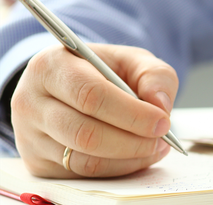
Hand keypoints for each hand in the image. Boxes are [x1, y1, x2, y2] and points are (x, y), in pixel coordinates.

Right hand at [10, 44, 178, 177]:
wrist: (70, 85)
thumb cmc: (103, 70)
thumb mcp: (131, 60)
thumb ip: (155, 75)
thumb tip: (160, 106)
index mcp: (50, 66)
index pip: (90, 95)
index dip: (131, 113)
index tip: (162, 121)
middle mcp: (30, 102)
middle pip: (84, 133)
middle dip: (132, 141)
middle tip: (161, 138)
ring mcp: (29, 136)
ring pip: (83, 160)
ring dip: (128, 158)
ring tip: (156, 146)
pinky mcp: (37, 163)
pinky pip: (82, 174)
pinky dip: (117, 169)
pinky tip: (137, 155)